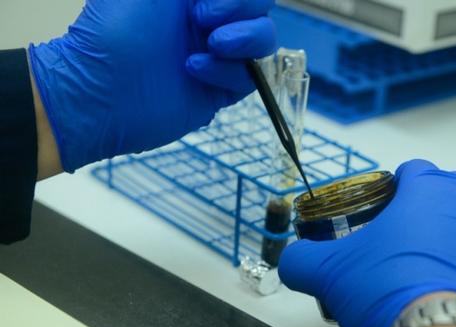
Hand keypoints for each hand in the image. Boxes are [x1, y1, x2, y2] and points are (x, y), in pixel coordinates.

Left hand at [29, 0, 275, 172]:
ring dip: (243, 40)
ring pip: (264, 42)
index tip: (200, 1)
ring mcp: (219, 56)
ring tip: (210, 46)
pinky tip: (194, 70)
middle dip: (240, 10)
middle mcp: (211, 21)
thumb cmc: (113, 33)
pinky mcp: (221, 90)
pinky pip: (249, 78)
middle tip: (201, 20)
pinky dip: (227, 71)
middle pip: (261, 9)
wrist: (99, 95)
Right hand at [278, 159, 455, 326]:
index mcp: (430, 191)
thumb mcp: (330, 274)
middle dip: (426, 206)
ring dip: (448, 239)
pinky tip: (444, 295)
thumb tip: (291, 261)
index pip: (414, 170)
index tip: (379, 210)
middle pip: (449, 191)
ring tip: (420, 271)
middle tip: (400, 238)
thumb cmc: (387, 289)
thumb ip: (302, 261)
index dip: (393, 186)